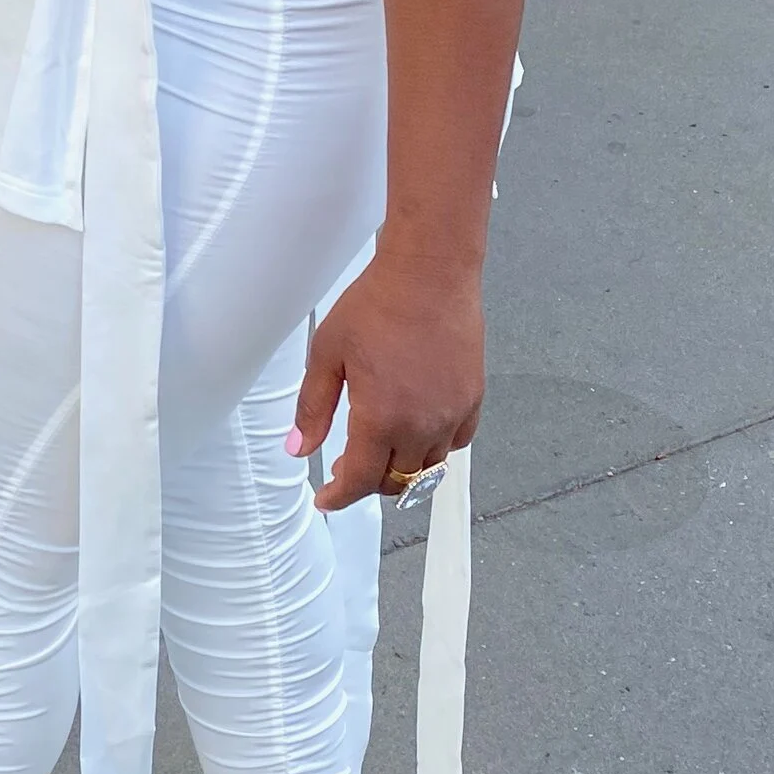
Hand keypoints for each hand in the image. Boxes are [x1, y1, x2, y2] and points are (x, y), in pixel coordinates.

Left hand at [290, 252, 484, 512]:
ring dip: (402, 468)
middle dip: (368, 481)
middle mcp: (422, 425)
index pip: (361, 480)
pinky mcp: (473, 399)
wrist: (429, 273)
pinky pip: (456, 442)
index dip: (340, 496)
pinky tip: (416, 430)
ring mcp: (452, 414)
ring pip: (428, 467)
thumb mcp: (328, 355)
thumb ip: (313, 409)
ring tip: (380, 448)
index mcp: (381, 418)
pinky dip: (434, 448)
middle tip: (347, 465)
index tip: (327, 499)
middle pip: (396, 480)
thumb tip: (300, 449)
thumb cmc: (378, 305)